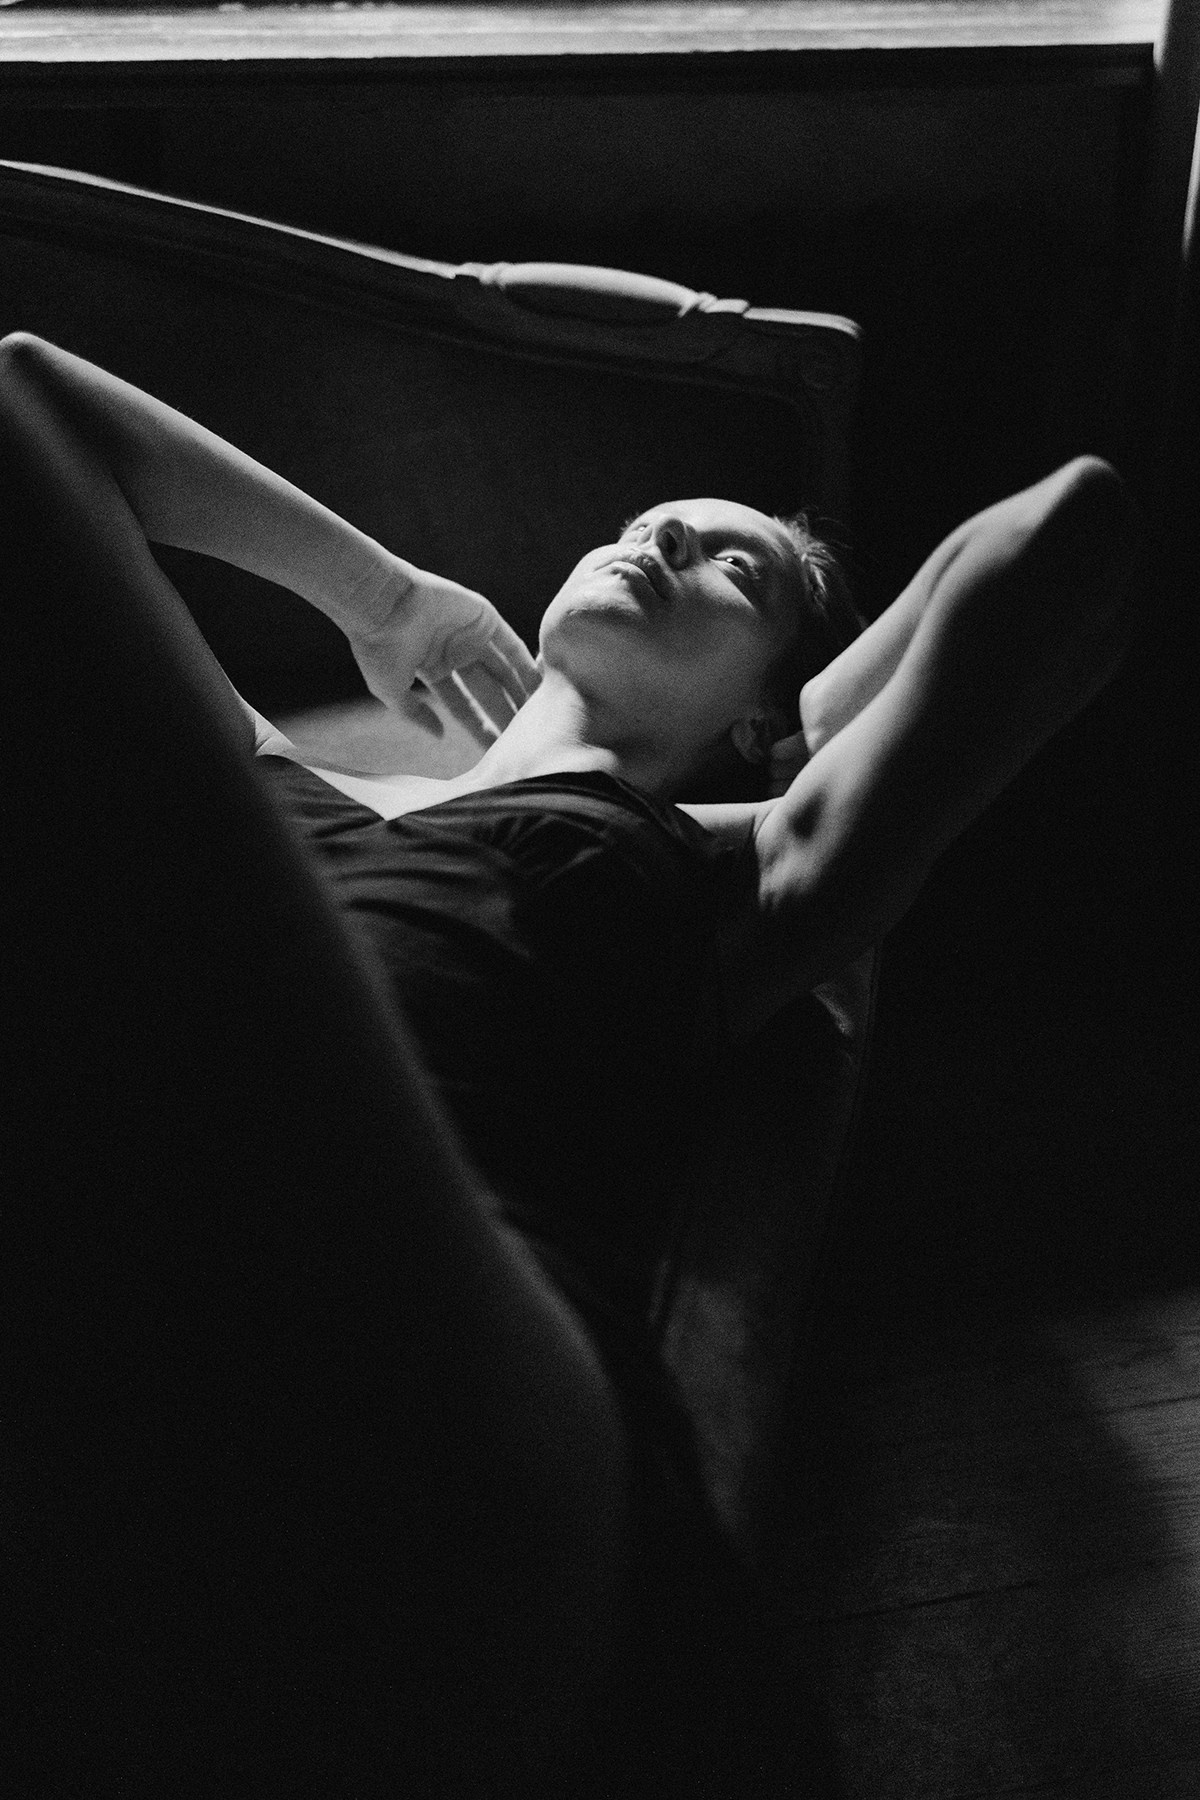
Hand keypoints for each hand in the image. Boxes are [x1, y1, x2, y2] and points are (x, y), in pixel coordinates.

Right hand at [348, 559, 540, 743]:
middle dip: (504, 715)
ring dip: (520, 692)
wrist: (381, 604)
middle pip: (487, 691)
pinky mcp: (485, 617)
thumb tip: (440, 736)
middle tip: (526, 741)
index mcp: (432, 669)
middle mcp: (454, 652)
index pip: (462, 706)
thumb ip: (415, 714)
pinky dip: (526, 665)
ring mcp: (470, 634)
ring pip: (503, 670)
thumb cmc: (379, 647)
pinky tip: (540, 687)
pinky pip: (512, 645)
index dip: (479, 728)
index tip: (495, 752)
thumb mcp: (390, 690)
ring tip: (539, 718)